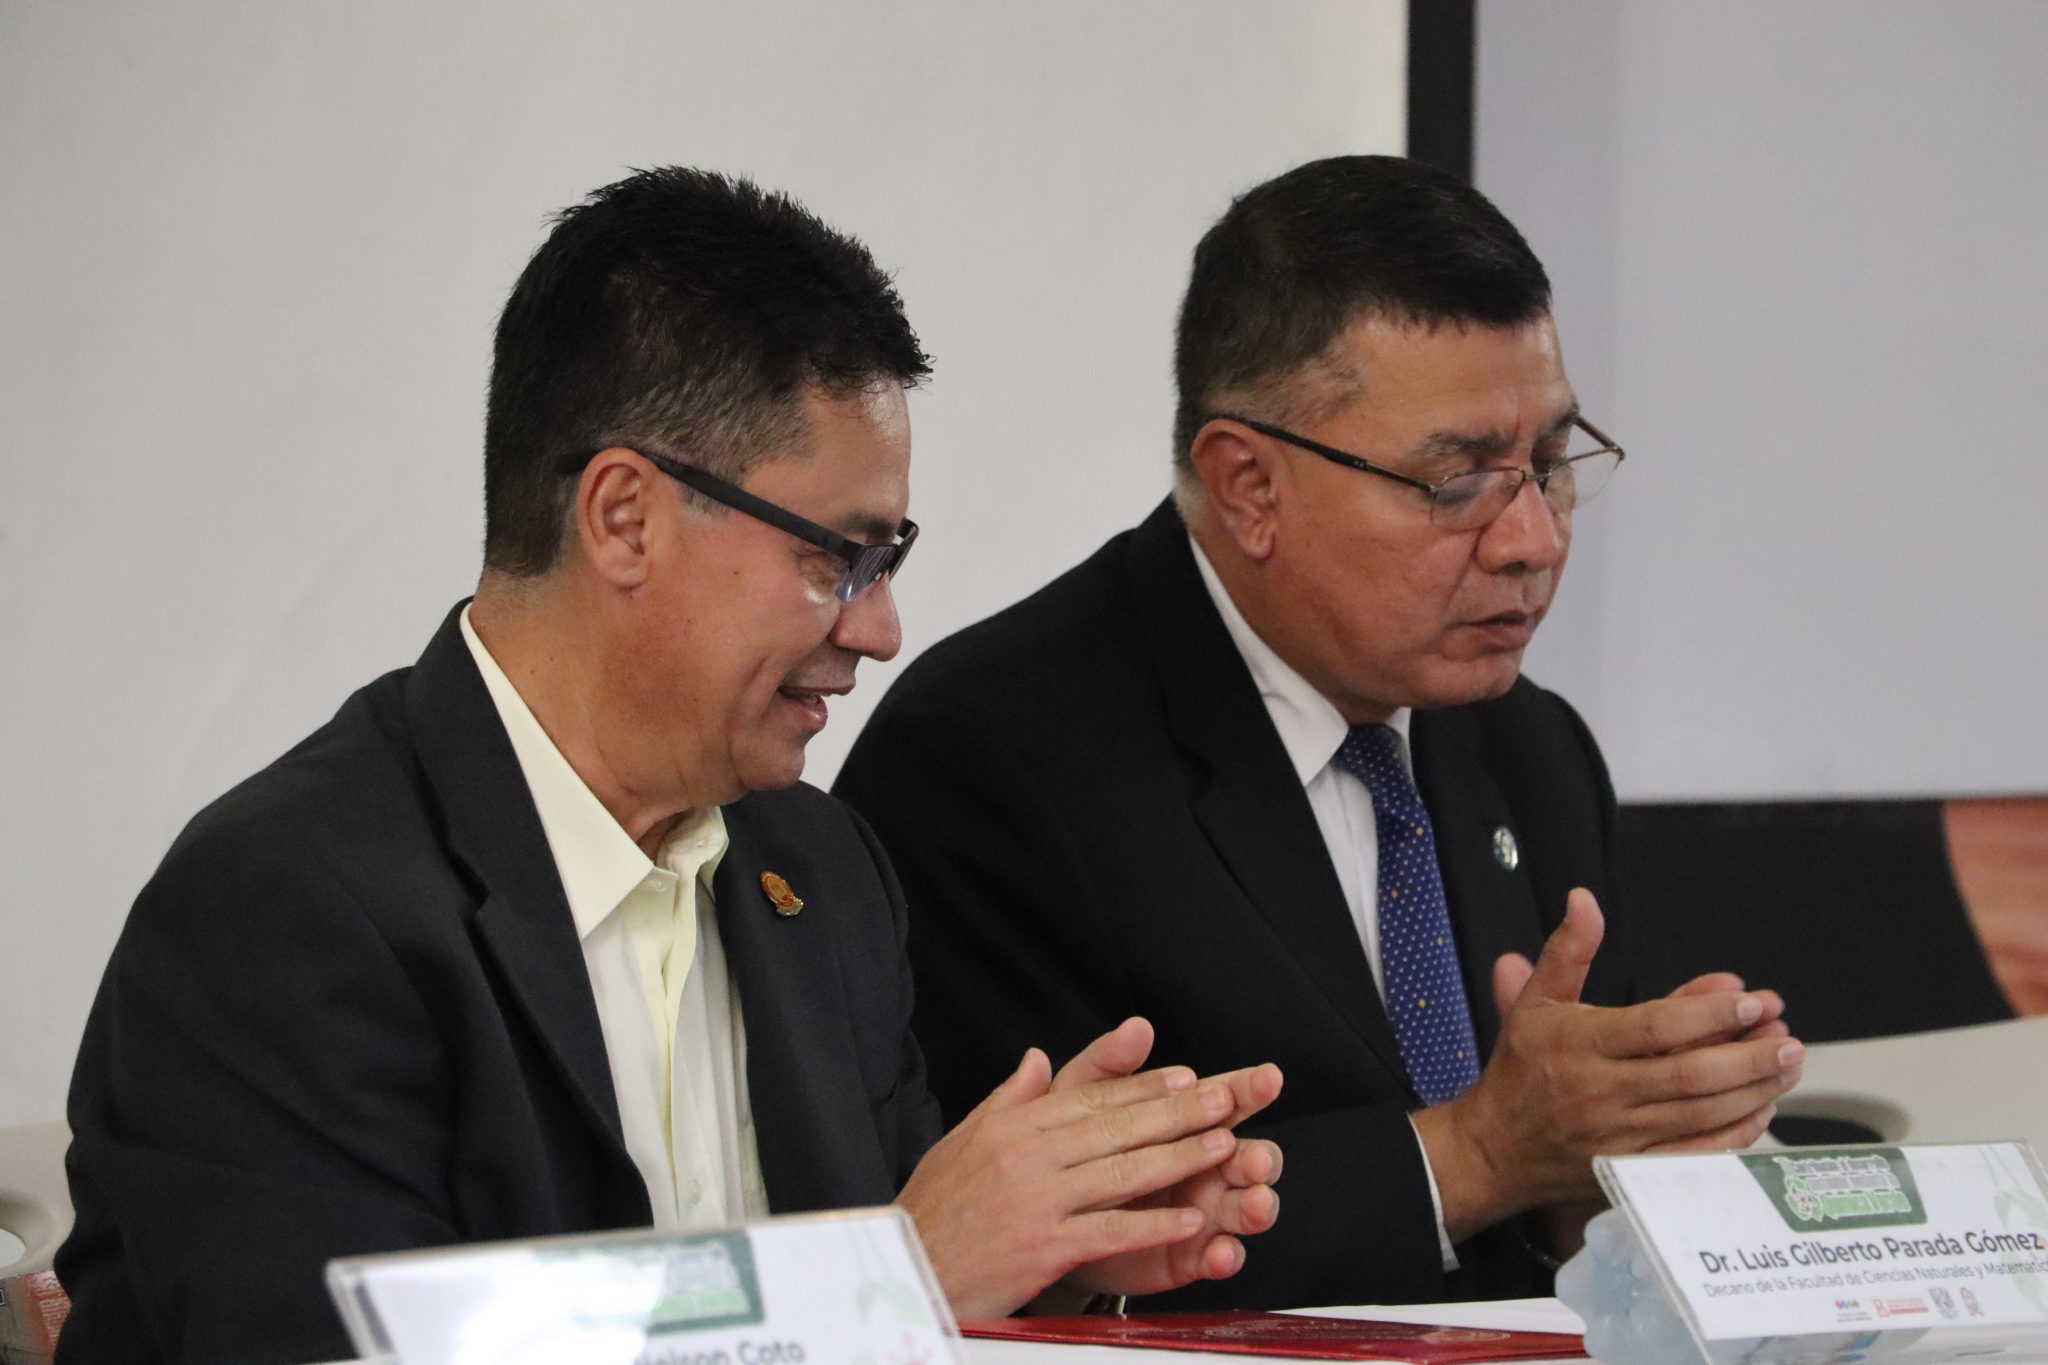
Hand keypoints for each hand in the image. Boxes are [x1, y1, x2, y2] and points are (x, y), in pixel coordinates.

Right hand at [896, 1018, 1282, 1319]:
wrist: (905, 1267)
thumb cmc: (934, 1208)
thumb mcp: (963, 1139)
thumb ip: (1008, 1098)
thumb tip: (1036, 1059)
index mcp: (1013, 1126)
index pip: (1091, 1099)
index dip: (1145, 1087)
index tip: (1187, 1077)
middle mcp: (1028, 1155)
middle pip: (1117, 1128)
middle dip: (1178, 1112)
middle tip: (1226, 1099)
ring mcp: (1037, 1200)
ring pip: (1122, 1173)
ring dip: (1179, 1159)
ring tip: (1223, 1147)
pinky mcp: (1043, 1246)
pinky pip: (1110, 1231)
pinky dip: (1153, 1226)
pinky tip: (1190, 1221)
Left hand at [1050, 1019, 1283, 1298]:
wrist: (1049, 1216)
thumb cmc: (1074, 1147)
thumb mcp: (1081, 1101)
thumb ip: (1110, 1064)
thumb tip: (1137, 1026)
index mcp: (1187, 1123)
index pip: (1228, 1100)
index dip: (1249, 1089)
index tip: (1268, 1077)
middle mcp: (1206, 1166)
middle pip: (1249, 1156)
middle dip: (1261, 1156)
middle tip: (1258, 1157)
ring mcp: (1204, 1210)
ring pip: (1246, 1206)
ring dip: (1257, 1205)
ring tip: (1255, 1202)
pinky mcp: (1190, 1253)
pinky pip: (1218, 1256)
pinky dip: (1225, 1254)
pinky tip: (1222, 1251)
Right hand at [1413, 889, 1802, 1240]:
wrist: (1494, 1148)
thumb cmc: (1520, 1071)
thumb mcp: (1535, 1002)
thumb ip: (1568, 951)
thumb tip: (1584, 901)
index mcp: (1580, 1045)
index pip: (1654, 1027)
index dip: (1706, 1013)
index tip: (1748, 998)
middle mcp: (1602, 1091)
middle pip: (1688, 1075)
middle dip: (1747, 1055)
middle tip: (1787, 1036)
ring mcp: (1620, 1137)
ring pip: (1700, 1114)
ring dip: (1752, 1089)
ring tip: (1788, 1064)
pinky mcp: (1633, 1171)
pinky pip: (1694, 1156)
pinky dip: (1733, 1135)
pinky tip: (1761, 1109)